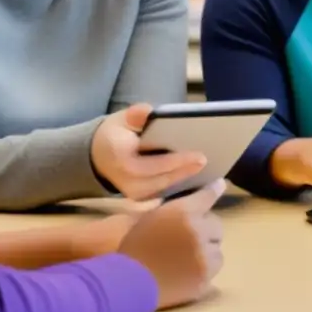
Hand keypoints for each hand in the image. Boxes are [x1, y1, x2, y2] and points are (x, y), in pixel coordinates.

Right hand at [91, 104, 207, 200]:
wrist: (99, 158)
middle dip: (188, 171)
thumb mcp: (121, 119)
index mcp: (120, 158)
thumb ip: (134, 115)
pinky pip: (165, 192)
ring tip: (212, 170)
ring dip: (188, 180)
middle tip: (211, 162)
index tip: (201, 156)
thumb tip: (147, 111)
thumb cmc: (116, 135)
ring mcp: (133, 195)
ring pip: (166, 188)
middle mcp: (127, 182)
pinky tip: (200, 176)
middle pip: (164, 179)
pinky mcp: (141, 200)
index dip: (178, 161)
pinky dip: (182, 184)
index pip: (154, 164)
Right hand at [119, 180, 225, 309]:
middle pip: (216, 226)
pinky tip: (185, 274)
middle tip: (189, 241)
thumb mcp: (150, 218)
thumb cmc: (133, 248)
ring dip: (206, 253)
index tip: (220, 185)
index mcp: (182, 212)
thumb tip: (190, 207)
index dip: (214, 190)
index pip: (206, 197)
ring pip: (217, 251)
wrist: (127, 282)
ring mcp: (204, 256)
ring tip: (185, 260)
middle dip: (206, 232)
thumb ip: (174, 211)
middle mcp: (198, 230)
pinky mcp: (205, 278)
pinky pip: (211, 270)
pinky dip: (203, 271)